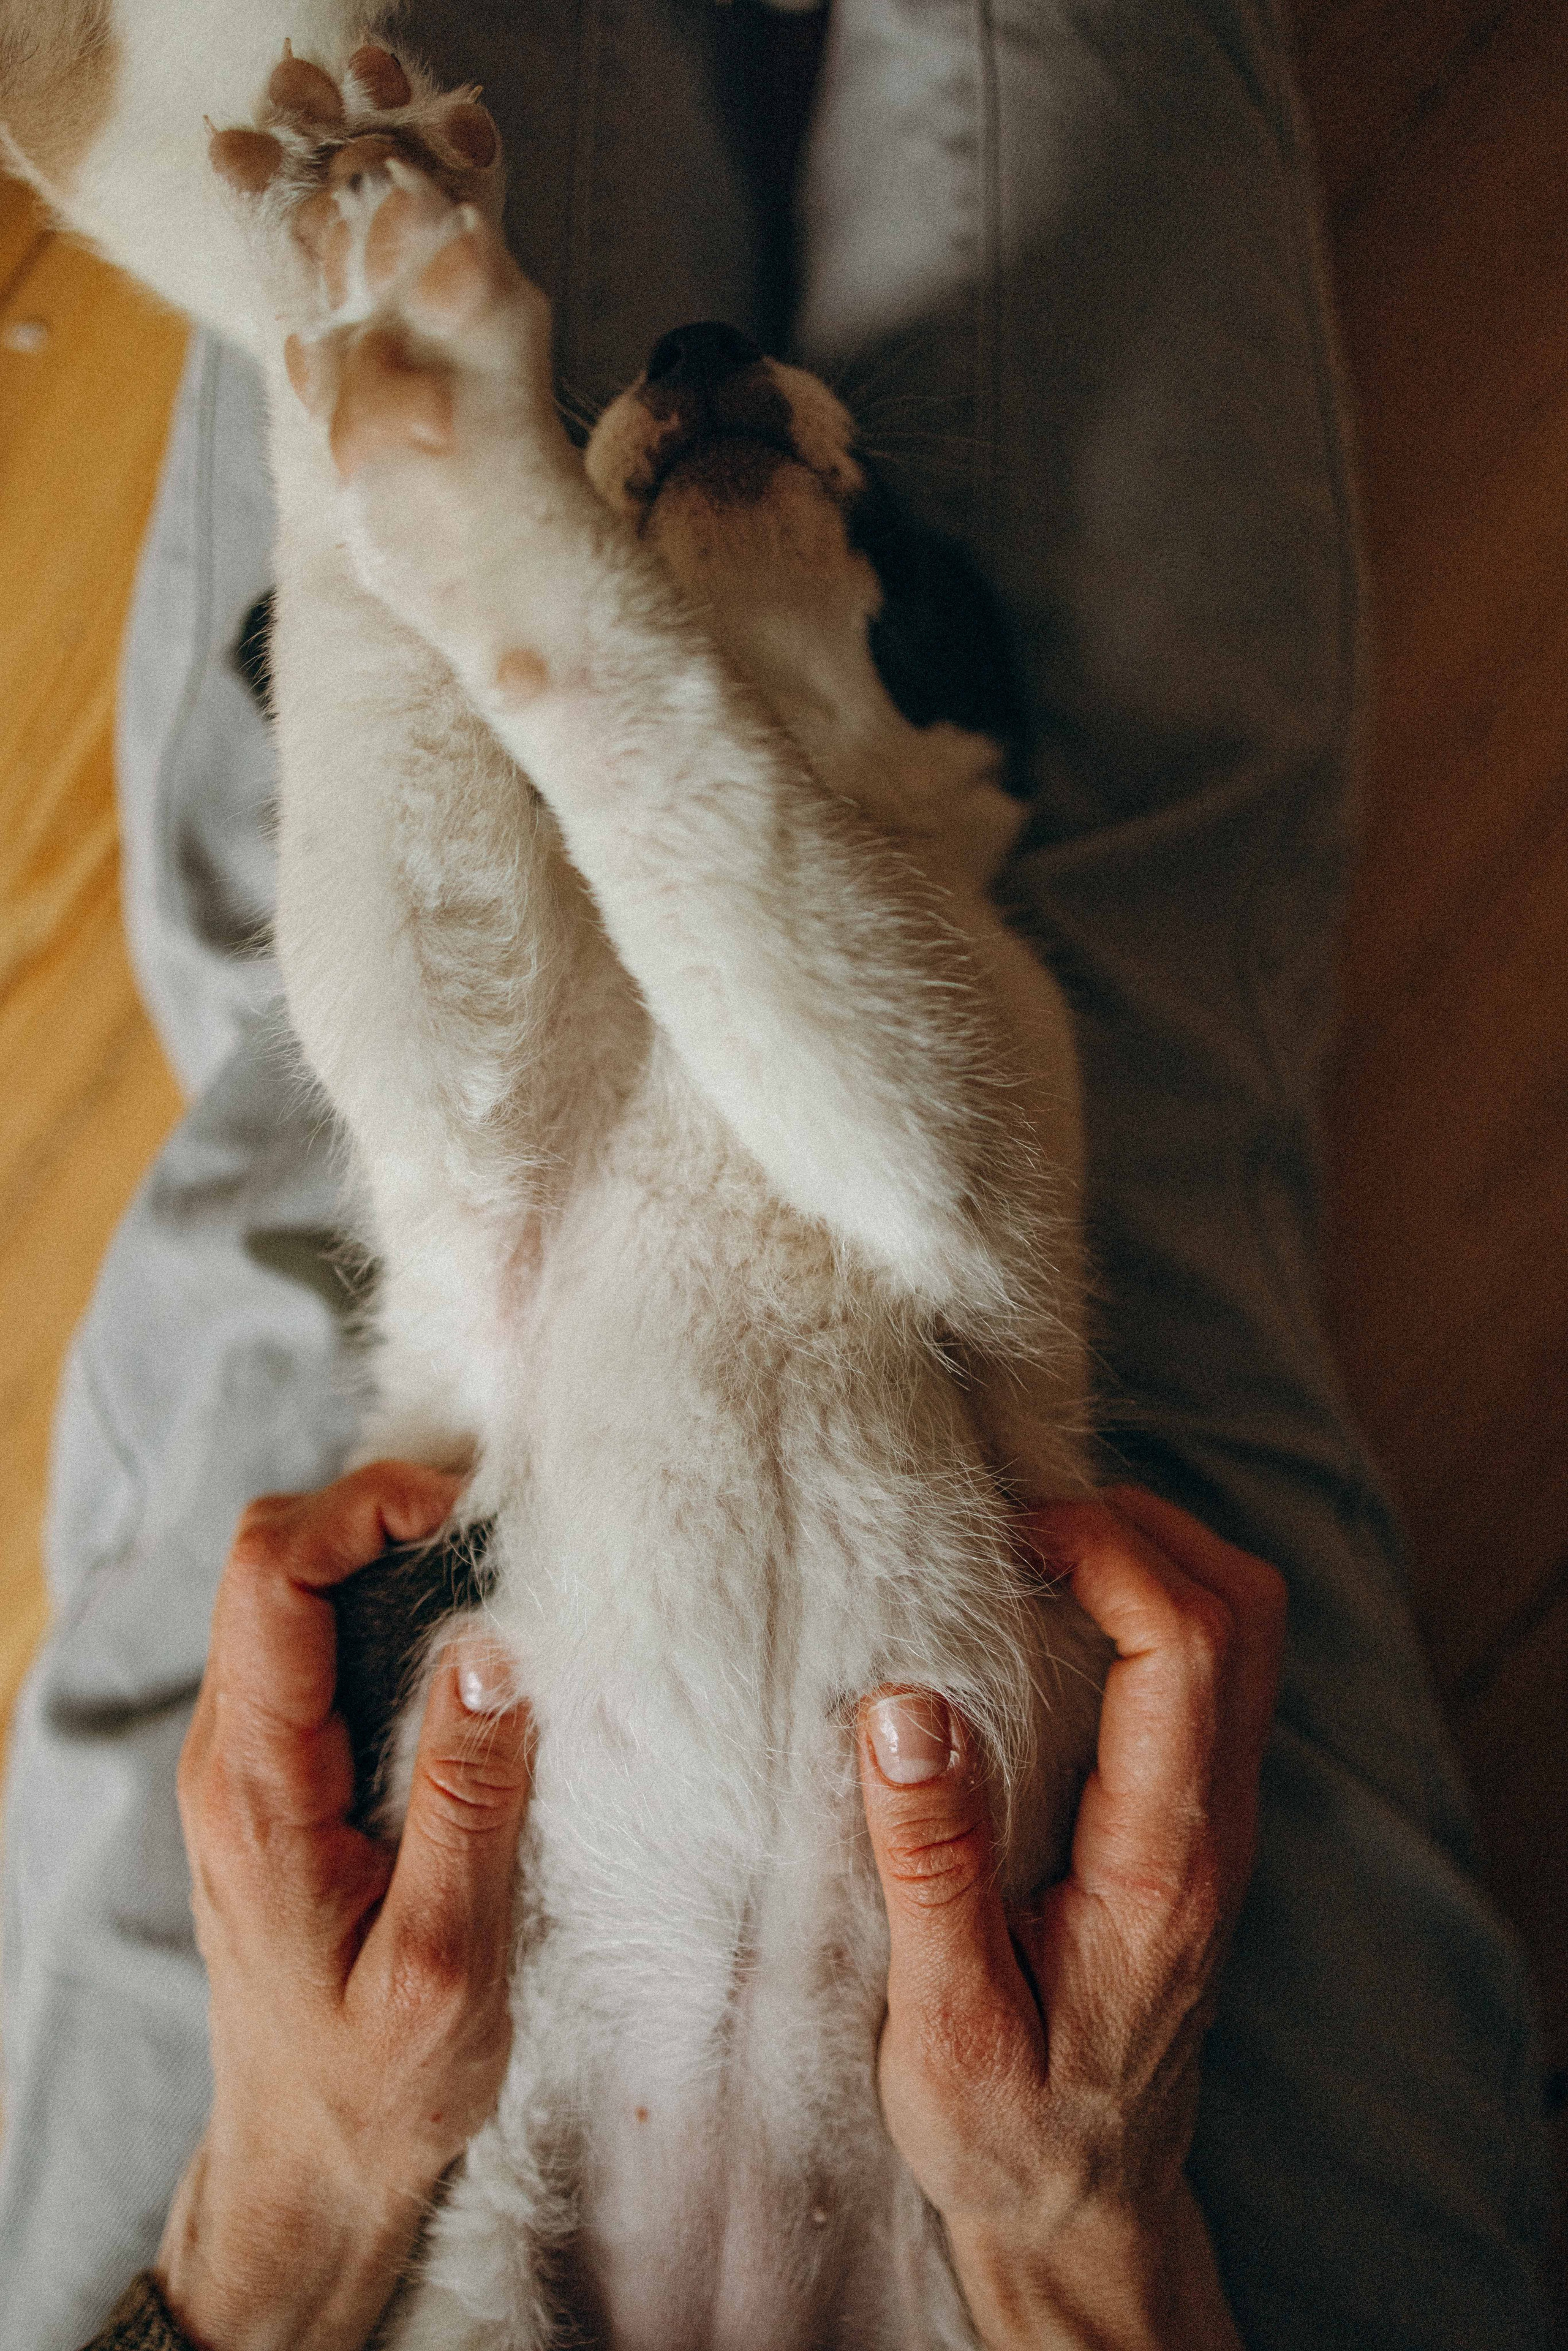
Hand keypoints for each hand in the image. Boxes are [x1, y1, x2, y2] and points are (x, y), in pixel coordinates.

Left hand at [156, 1462, 532, 2350]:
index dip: (363, 1506)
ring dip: (386, 1559)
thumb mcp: (445, 1958)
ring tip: (497, 1578)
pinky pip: (315, 1647)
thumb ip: (466, 1797)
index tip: (468, 1512)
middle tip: (499, 1536)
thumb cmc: (376, 2085)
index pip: (269, 1575)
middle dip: (379, 1513)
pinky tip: (463, 1645)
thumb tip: (493, 1644)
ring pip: (290, 1594)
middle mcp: (230, 1753)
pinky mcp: (278, 1776)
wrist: (306, 2169)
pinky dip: (386, 1611)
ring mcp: (246, 1761)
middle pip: (270, 1559)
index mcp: (256, 1783)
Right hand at [858, 1488, 1286, 2350]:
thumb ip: (933, 1865)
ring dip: (1154, 1555)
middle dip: (1139, 1527)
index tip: (1004, 1531)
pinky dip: (1151, 1601)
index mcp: (1161, 1864)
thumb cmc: (1009, 2129)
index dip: (1108, 1552)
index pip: (1187, 1650)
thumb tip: (906, 1704)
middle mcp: (1212, 1828)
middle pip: (1243, 1611)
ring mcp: (1216, 1822)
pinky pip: (1212, 1668)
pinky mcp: (1194, 1820)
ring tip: (1033, 1549)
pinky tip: (1055, 1615)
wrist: (1084, 2206)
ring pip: (1246, 1629)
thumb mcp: (947, 2024)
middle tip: (1015, 1521)